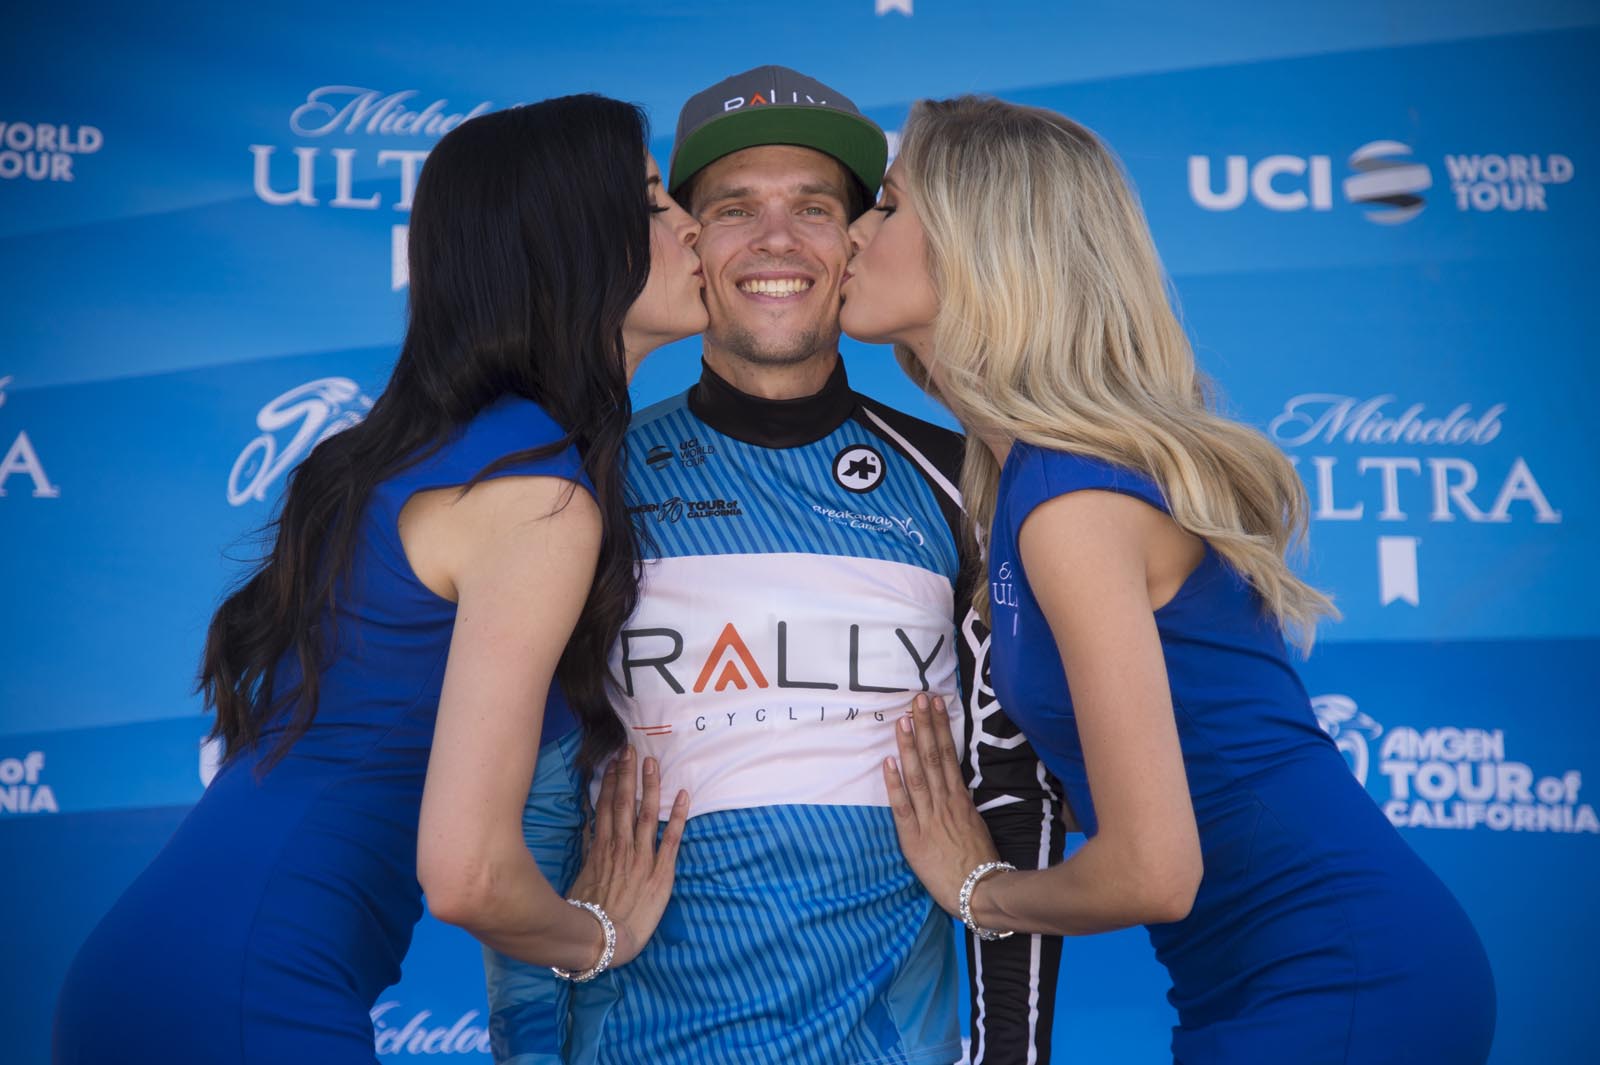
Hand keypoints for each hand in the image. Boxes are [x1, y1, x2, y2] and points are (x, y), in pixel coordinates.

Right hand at [566, 748, 688, 968]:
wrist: (604, 939)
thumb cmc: (589, 913)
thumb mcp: (582, 876)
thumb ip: (588, 849)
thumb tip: (589, 825)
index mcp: (602, 848)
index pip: (606, 806)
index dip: (610, 781)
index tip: (614, 761)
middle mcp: (621, 847)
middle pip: (625, 802)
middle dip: (628, 774)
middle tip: (631, 749)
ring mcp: (642, 857)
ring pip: (646, 813)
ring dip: (651, 786)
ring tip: (653, 763)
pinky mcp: (661, 872)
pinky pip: (672, 840)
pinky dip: (678, 816)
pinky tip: (684, 796)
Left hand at [882, 693, 1002, 916]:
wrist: (979, 891)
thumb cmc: (979, 861)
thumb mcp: (975, 824)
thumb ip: (961, 803)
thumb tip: (952, 782)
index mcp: (960, 799)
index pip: (948, 755)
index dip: (940, 728)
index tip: (935, 704)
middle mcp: (946, 803)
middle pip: (934, 757)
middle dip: (925, 726)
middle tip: (918, 698)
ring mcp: (930, 818)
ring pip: (918, 775)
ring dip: (909, 746)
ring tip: (902, 720)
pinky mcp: (914, 838)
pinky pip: (903, 807)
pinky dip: (895, 784)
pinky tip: (888, 762)